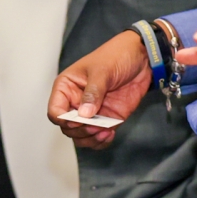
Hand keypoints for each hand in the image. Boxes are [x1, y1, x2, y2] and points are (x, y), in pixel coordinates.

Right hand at [47, 31, 151, 148]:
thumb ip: (92, 92)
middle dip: (80, 131)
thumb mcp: (102, 71)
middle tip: (96, 126)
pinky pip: (97, 138)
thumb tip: (84, 115)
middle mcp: (75, 102)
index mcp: (67, 87)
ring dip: (90, 139)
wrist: (141, 58)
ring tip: (105, 132)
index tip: (79, 120)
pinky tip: (111, 134)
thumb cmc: (116, 56)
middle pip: (67, 128)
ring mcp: (91, 113)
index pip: (55, 111)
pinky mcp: (106, 119)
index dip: (63, 120)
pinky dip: (101, 141)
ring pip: (81, 137)